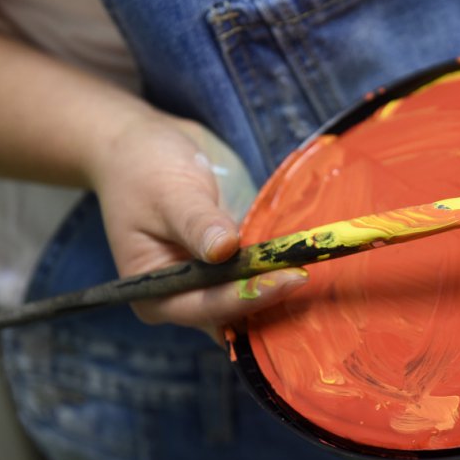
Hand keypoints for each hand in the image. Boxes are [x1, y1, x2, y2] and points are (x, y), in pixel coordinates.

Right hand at [86, 111, 306, 340]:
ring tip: (318, 273)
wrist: (141, 147)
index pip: (206, 307)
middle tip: (310, 277)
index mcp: (154, 293)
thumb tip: (224, 249)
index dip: (248, 296)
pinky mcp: (231, 266)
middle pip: (233, 313)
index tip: (288, 278)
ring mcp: (209, 284)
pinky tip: (311, 261)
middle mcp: (183, 298)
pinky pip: (259, 276)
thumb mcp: (169, 193)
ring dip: (281, 288)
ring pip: (251, 301)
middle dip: (270, 298)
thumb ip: (198, 223)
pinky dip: (281, 269)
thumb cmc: (144, 169)